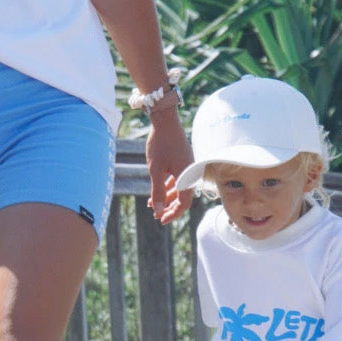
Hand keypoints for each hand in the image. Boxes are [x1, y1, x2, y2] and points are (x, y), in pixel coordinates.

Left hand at [145, 108, 193, 225]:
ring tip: (151, 204)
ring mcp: (187, 167)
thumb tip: (156, 210)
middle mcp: (190, 173)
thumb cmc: (160, 144)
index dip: (172, 214)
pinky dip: (167, 186)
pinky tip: (156, 190)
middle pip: (182, 198)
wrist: (165, 120)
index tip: (160, 220)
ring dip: (166, 197)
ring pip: (178, 188)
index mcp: (187, 177)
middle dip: (168, 207)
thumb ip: (157, 191)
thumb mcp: (155, 170)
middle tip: (156, 215)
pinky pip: (177, 178)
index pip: (184, 203)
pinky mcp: (182, 161)